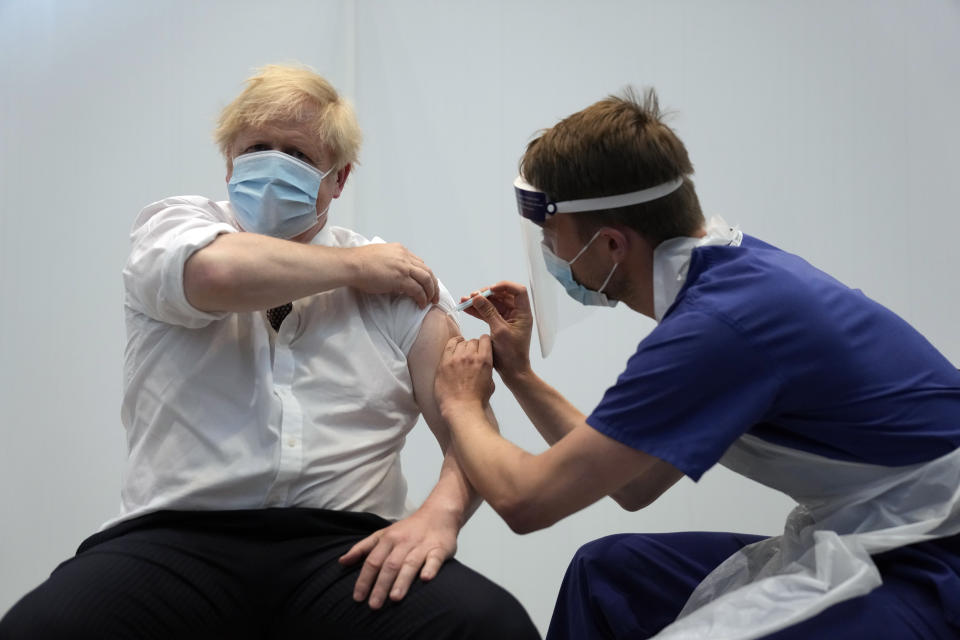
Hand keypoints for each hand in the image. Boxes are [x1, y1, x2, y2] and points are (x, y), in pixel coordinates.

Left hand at [338, 507, 458, 608]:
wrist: (438, 514)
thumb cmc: (407, 529)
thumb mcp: (382, 534)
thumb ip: (362, 548)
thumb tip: (342, 561)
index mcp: (388, 539)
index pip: (372, 561)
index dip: (364, 579)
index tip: (358, 598)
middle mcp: (403, 542)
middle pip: (389, 565)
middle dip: (381, 586)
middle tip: (374, 606)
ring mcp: (422, 545)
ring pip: (410, 564)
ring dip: (402, 580)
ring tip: (394, 598)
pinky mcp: (439, 549)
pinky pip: (434, 559)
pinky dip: (430, 568)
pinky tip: (426, 579)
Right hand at [347, 243, 438, 307]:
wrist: (352, 264)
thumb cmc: (359, 262)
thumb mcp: (379, 257)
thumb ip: (390, 264)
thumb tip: (394, 277)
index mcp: (400, 250)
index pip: (419, 262)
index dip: (425, 275)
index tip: (426, 284)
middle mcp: (405, 256)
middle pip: (427, 270)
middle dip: (433, 284)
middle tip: (434, 295)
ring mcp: (404, 267)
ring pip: (427, 279)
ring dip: (431, 291)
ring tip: (431, 301)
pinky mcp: (401, 278)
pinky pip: (418, 289)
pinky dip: (422, 297)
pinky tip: (421, 304)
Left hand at [434, 335, 495, 415]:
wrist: (461, 409)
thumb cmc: (476, 400)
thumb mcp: (491, 384)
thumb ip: (488, 370)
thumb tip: (485, 364)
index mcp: (484, 361)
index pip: (485, 339)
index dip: (484, 342)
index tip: (482, 346)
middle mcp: (471, 356)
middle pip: (473, 341)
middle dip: (474, 345)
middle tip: (472, 353)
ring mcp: (456, 358)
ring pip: (461, 342)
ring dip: (463, 345)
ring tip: (462, 350)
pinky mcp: (445, 362)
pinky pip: (449, 346)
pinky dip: (453, 343)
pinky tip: (454, 344)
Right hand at [459, 282, 532, 380]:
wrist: (512, 371)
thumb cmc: (511, 353)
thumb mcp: (499, 330)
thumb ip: (488, 312)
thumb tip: (477, 297)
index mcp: (523, 313)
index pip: (518, 291)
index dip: (505, 286)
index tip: (490, 289)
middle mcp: (516, 314)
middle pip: (502, 296)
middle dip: (486, 294)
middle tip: (473, 296)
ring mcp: (507, 319)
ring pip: (493, 304)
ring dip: (480, 302)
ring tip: (465, 300)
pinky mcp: (499, 325)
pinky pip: (488, 313)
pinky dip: (478, 310)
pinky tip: (467, 308)